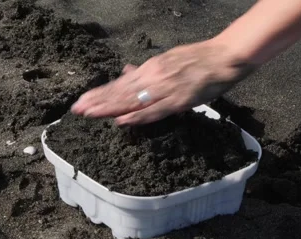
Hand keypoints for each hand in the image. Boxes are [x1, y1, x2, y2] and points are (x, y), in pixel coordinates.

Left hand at [70, 39, 252, 125]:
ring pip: (132, 100)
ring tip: (88, 113)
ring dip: (109, 107)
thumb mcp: (169, 60)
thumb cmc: (198, 59)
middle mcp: (153, 76)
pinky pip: (155, 110)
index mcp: (151, 68)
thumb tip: (126, 72)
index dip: (101, 93)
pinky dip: (137, 116)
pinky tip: (121, 120)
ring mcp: (165, 88)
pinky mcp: (179, 100)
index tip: (83, 100)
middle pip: (121, 92)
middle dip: (97, 101)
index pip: (120, 84)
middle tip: (76, 110)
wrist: (224, 57)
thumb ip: (147, 71)